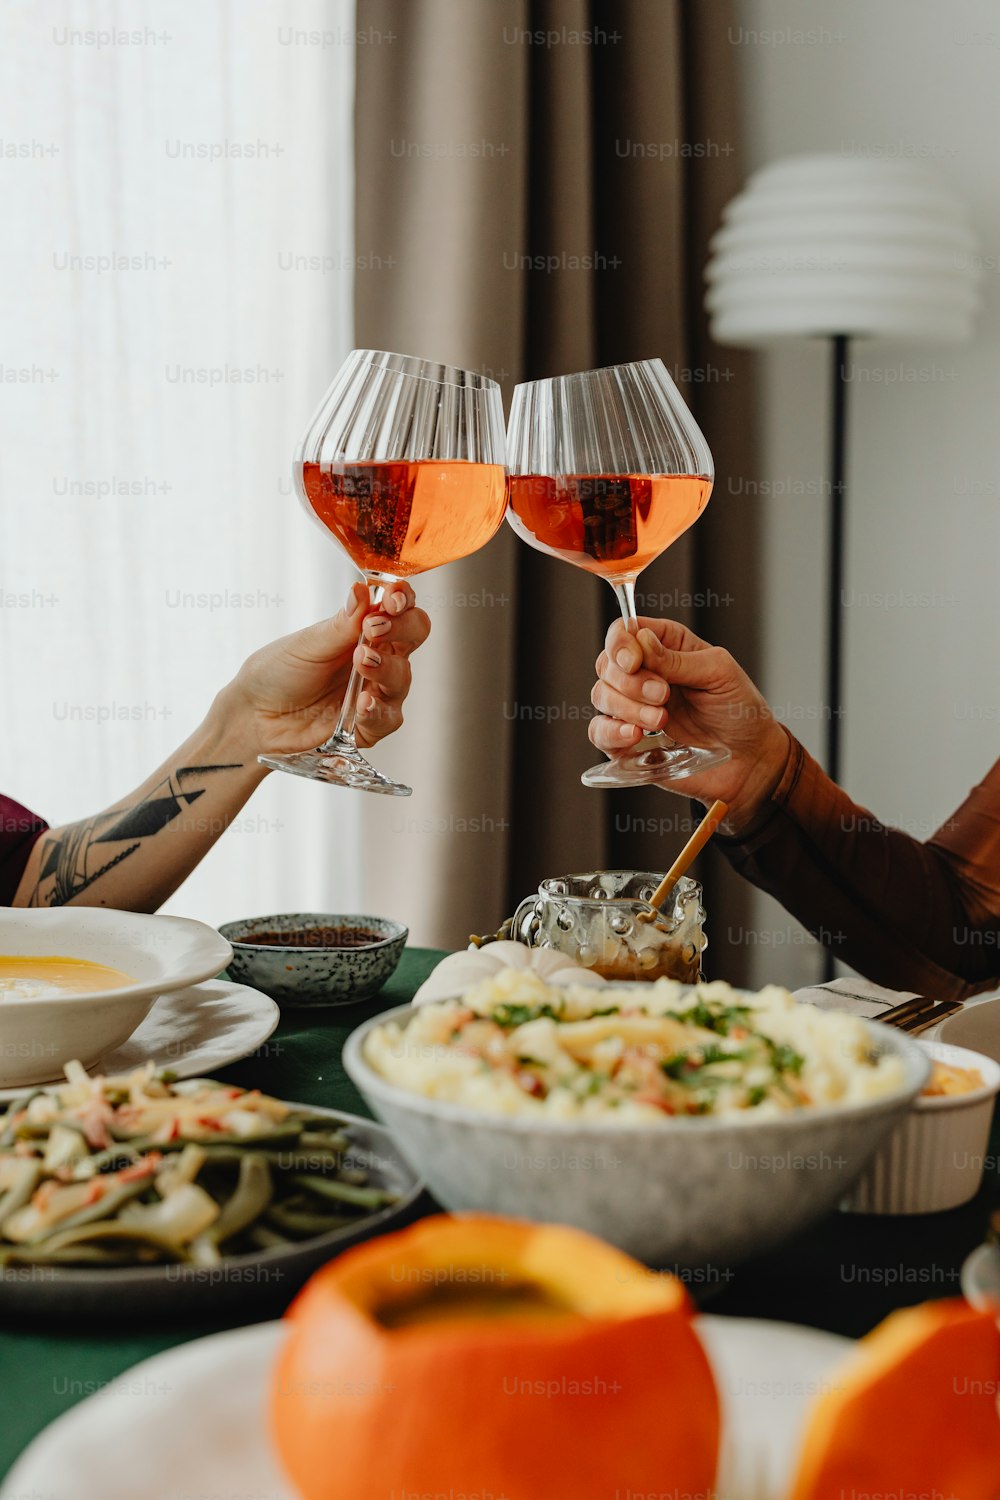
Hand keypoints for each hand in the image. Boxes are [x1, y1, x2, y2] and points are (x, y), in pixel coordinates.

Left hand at [218, 582, 430, 760]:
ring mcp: (376, 691)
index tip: (392, 598)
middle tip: (375, 628)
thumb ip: (340, 625)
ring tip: (363, 661)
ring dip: (386, 669)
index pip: (399, 608)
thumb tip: (361, 591)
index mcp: (364, 630)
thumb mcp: (307, 644)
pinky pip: (387, 719)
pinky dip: (377, 710)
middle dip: (402, 628)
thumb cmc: (278, 672)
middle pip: (413, 636)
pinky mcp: (368, 726)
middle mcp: (378, 657)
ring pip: (402, 678)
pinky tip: (362, 703)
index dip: (403, 599)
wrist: (255, 715)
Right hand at [588, 617, 789, 830]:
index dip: (620, 644)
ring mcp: (634, 707)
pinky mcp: (629, 741)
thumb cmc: (741, 712)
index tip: (634, 662)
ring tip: (662, 720)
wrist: (749, 761)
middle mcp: (645, 673)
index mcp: (666, 647)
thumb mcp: (719, 673)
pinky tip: (635, 735)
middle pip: (607, 663)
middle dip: (630, 681)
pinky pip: (599, 732)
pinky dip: (611, 732)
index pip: (624, 631)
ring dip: (627, 708)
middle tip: (664, 695)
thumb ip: (677, 658)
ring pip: (601, 695)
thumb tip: (640, 641)